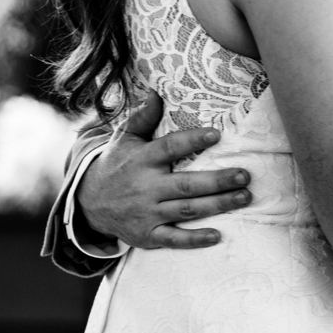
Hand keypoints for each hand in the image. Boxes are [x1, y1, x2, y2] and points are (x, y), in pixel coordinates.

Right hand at [77, 94, 252, 249]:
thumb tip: (156, 92)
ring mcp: (147, 213)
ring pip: (186, 210)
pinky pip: (173, 239)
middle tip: (244, 175)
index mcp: (142, 160)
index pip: (169, 148)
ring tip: (244, 196)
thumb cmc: (116, 165)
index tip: (217, 134)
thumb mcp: (123, 139)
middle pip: (186, 184)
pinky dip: (194, 240)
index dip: (192, 141)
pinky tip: (217, 236)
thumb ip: (142, 117)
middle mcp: (146, 187)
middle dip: (217, 181)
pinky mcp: (148, 234)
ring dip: (217, 205)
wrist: (87, 204)